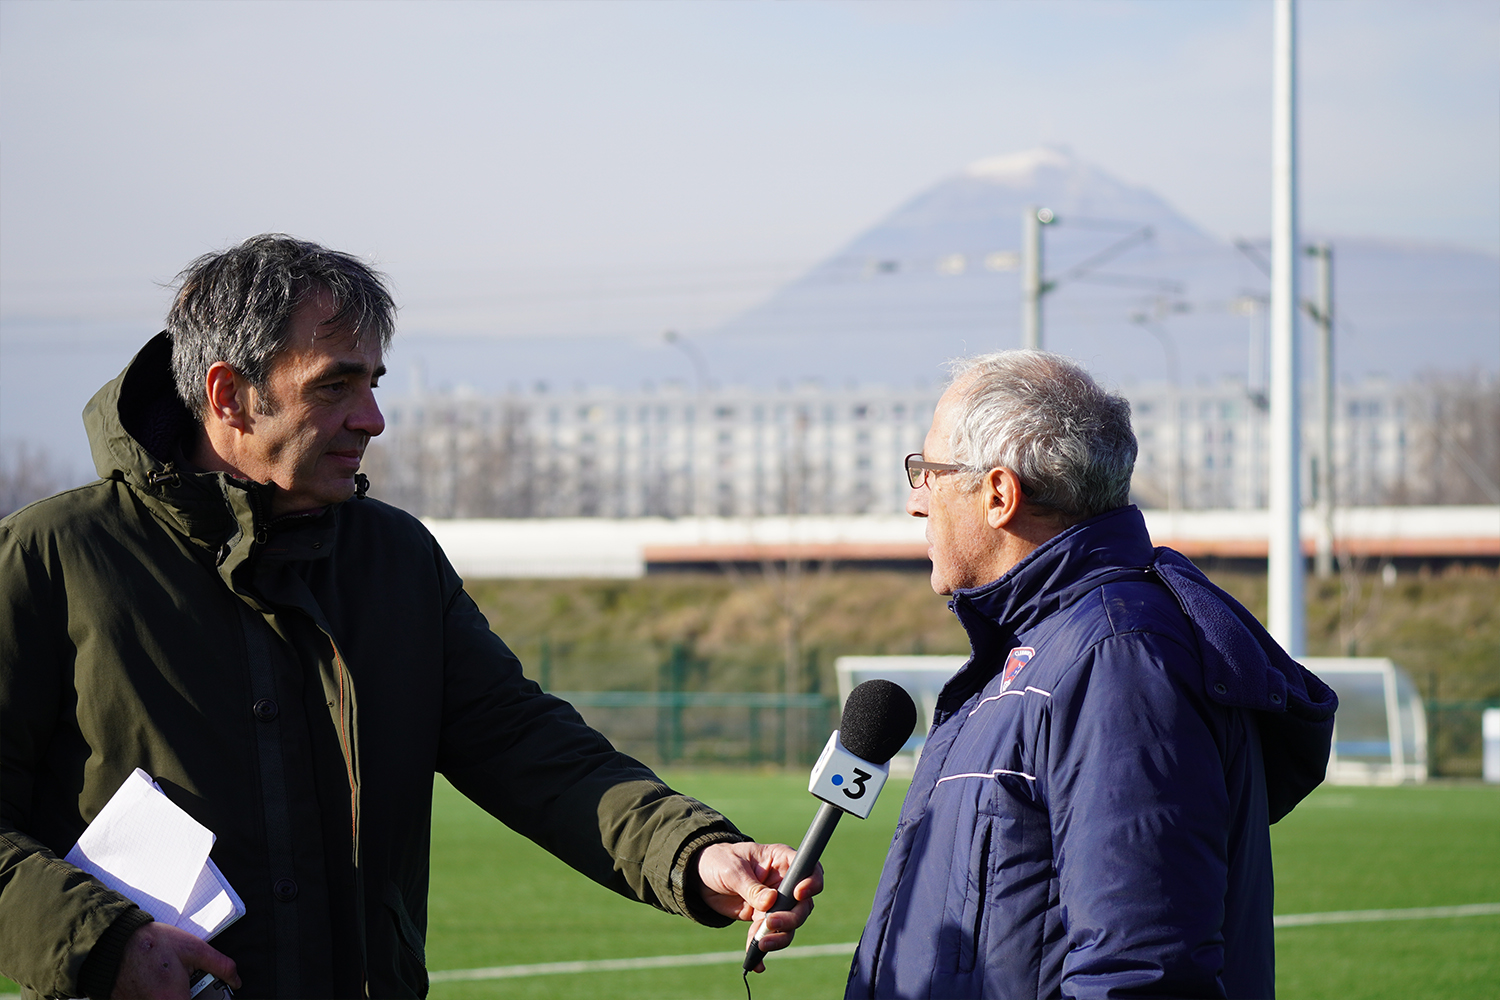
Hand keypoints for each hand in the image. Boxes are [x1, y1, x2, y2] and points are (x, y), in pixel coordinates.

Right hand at [111, 922, 239, 999]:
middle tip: (185, 982)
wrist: (114, 942)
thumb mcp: (195, 949)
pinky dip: (156, 993)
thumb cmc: (152, 944)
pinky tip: (156, 981)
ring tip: (169, 979)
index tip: (212, 995)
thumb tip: (235, 980)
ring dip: (172, 994)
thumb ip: (221, 966)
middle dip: (188, 993)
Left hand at [694, 841, 821, 972]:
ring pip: (789, 925)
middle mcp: (783, 882)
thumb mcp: (732, 869)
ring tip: (761, 945)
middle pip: (802, 904)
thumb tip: (770, 902)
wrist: (700, 876)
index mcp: (780, 859)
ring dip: (779, 937)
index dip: (811, 882)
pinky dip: (762, 949)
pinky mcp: (761, 918)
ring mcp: (775, 902)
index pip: (808, 869)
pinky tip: (756, 962)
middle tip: (771, 924)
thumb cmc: (719, 860)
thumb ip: (751, 886)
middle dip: (791, 918)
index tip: (798, 894)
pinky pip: (768, 936)